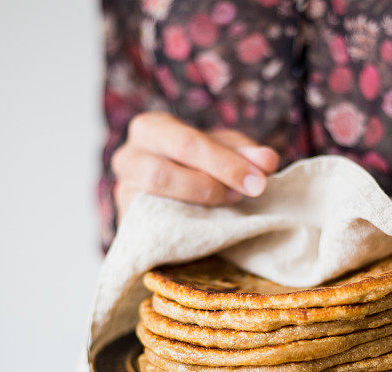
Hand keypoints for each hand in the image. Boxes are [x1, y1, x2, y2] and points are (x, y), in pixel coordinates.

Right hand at [111, 112, 279, 221]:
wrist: (165, 199)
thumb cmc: (193, 166)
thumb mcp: (219, 151)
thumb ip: (243, 153)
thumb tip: (268, 160)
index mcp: (150, 128)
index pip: (187, 142)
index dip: (225, 161)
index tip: (260, 178)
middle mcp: (127, 157)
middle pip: (164, 171)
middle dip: (213, 180)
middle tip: (250, 191)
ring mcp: (122, 191)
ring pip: (155, 194)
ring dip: (198, 199)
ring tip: (230, 202)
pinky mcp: (127, 222)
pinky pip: (151, 224)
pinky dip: (184, 223)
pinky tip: (209, 224)